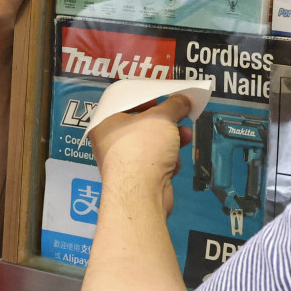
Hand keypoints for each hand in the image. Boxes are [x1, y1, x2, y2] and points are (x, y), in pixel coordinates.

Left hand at [89, 94, 193, 215]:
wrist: (141, 194)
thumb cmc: (143, 147)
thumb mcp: (162, 117)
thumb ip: (174, 104)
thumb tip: (184, 99)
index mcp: (105, 122)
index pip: (124, 102)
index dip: (146, 96)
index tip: (163, 96)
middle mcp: (110, 141)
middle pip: (141, 123)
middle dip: (165, 121)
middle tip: (179, 115)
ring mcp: (124, 162)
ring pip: (151, 143)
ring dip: (171, 139)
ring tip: (185, 136)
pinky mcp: (138, 178)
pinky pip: (155, 161)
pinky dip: (166, 160)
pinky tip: (174, 162)